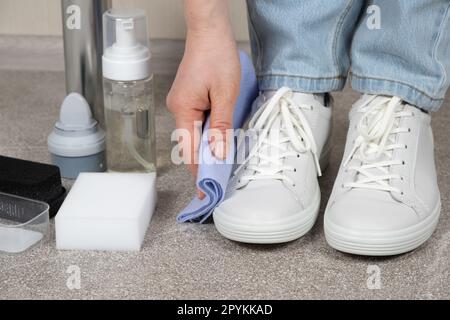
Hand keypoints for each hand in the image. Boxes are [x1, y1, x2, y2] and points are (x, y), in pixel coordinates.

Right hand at [167, 0, 240, 182]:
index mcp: (183, 110)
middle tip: (221, 178)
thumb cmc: (216, 56)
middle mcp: (178, 109)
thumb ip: (221, 126)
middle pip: (190, 144)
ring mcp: (182, 104)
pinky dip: (209, 132)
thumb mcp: (225, 94)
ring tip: (224, 160)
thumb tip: (219, 153)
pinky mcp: (189, 99)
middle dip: (205, 161)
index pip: (189, 150)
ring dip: (209, 146)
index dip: (198, 171)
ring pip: (195, 134)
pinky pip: (197, 122)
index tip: (205, 190)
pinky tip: (221, 137)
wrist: (210, 32)